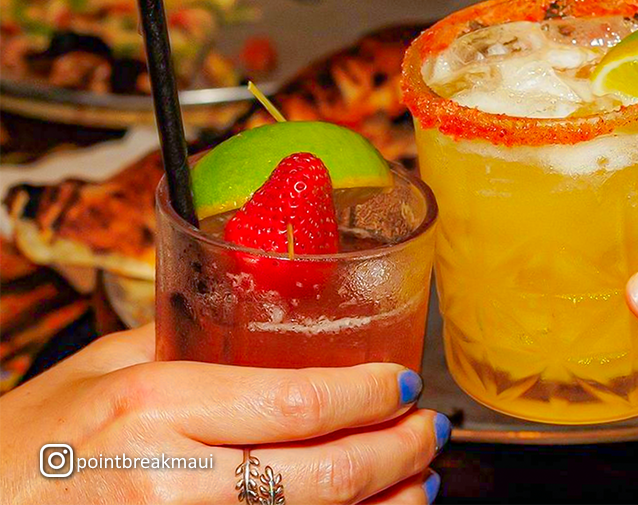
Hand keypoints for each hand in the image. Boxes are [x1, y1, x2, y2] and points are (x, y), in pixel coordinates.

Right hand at [0, 324, 448, 503]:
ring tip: (419, 482)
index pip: (297, 400)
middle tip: (427, 432)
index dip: (368, 395)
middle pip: (323, 473)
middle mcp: (170, 478)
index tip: (401, 383)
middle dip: (396, 453)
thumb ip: (181, 344)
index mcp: (154, 405)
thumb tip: (257, 325)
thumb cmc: (24, 445)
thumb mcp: (98, 370)